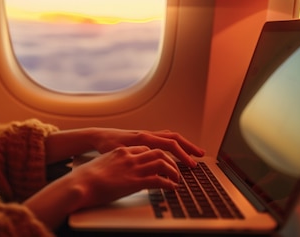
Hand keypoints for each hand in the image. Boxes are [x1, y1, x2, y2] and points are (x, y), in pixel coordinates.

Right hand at [71, 145, 179, 207]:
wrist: (80, 184)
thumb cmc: (86, 178)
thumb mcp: (102, 165)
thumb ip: (113, 166)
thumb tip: (115, 173)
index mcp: (122, 151)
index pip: (146, 147)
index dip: (158, 154)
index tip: (164, 161)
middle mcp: (129, 156)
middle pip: (159, 150)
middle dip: (174, 157)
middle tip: (181, 165)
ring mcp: (133, 168)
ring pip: (162, 162)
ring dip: (174, 170)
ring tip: (177, 179)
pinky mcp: (135, 182)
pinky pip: (159, 180)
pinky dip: (169, 184)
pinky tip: (172, 188)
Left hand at [90, 128, 204, 166]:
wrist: (99, 136)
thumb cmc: (107, 145)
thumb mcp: (121, 153)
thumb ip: (135, 158)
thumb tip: (150, 165)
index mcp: (145, 138)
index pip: (170, 145)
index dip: (183, 155)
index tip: (191, 165)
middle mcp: (148, 134)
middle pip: (174, 138)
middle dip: (189, 147)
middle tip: (201, 156)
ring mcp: (147, 135)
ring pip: (170, 136)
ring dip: (183, 144)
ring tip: (193, 153)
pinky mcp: (144, 137)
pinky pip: (164, 137)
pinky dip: (174, 143)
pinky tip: (176, 150)